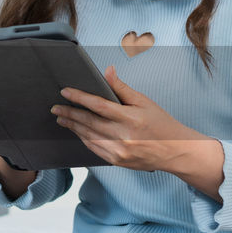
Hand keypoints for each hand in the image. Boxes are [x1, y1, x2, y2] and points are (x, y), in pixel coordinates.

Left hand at [50, 65, 199, 171]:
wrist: (175, 151)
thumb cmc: (161, 125)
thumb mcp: (144, 102)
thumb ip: (122, 88)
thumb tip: (107, 71)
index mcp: (131, 119)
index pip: (99, 106)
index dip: (79, 98)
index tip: (65, 92)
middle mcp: (123, 137)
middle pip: (89, 122)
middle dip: (70, 113)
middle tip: (56, 107)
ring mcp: (119, 151)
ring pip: (88, 137)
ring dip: (73, 126)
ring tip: (61, 118)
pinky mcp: (116, 161)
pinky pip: (94, 149)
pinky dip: (83, 138)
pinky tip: (77, 131)